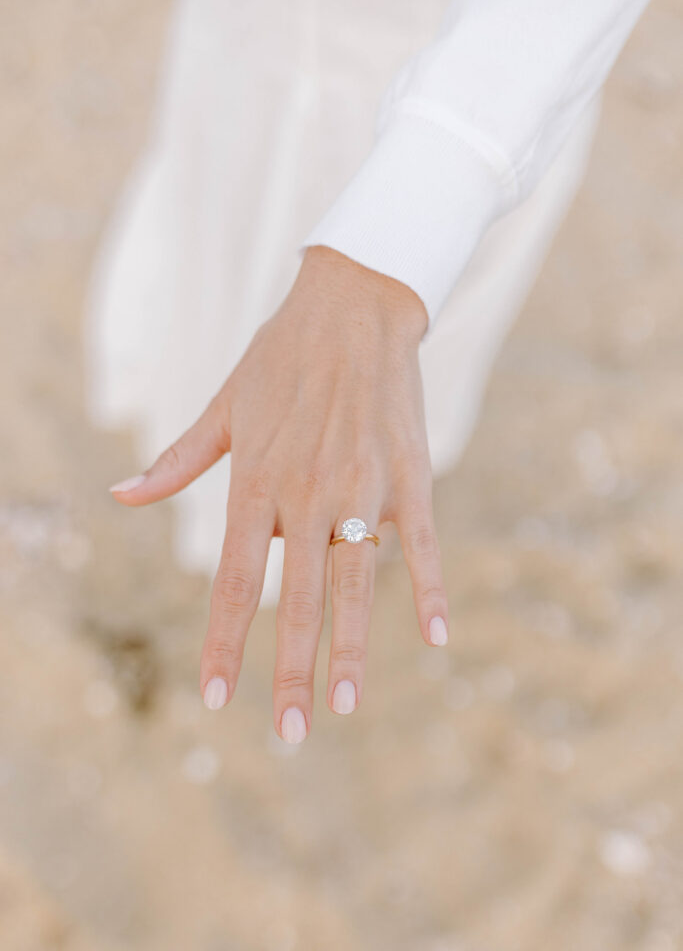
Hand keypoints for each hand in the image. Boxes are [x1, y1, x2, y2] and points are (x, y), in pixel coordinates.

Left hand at [109, 246, 448, 741]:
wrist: (354, 304)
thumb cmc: (281, 358)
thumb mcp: (224, 407)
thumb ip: (177, 461)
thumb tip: (120, 497)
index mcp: (257, 481)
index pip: (231, 580)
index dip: (222, 641)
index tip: (215, 697)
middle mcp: (307, 492)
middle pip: (294, 598)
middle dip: (288, 671)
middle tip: (287, 733)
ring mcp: (363, 486)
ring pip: (355, 582)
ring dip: (350, 647)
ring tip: (344, 705)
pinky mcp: (410, 474)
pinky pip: (421, 542)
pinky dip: (429, 589)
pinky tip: (435, 638)